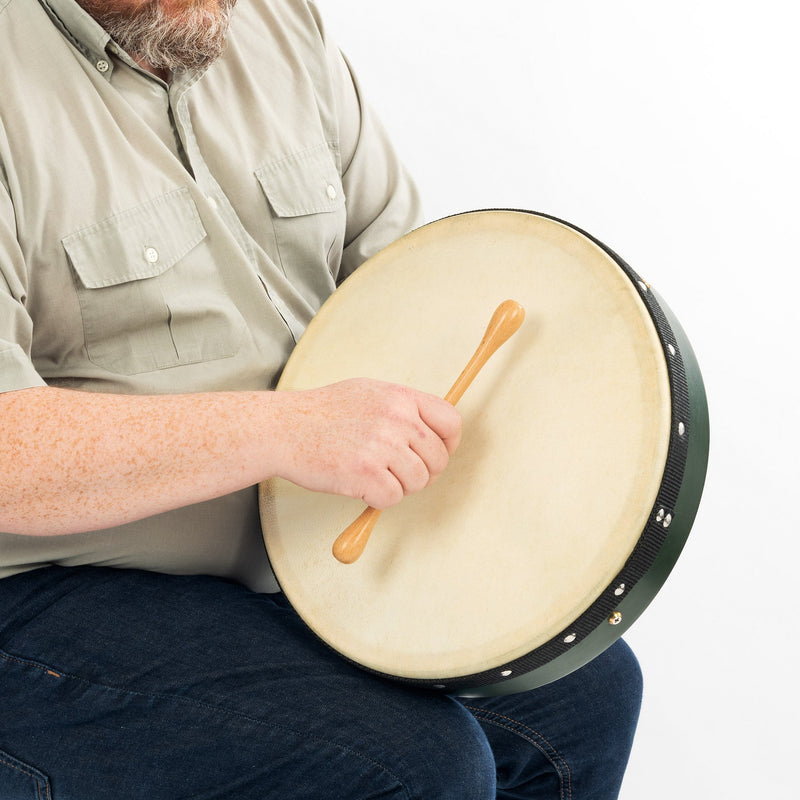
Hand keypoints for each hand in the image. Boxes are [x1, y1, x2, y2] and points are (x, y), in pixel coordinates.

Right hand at [272, 378, 461, 507]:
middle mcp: (397, 419)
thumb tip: (433, 430)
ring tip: (373, 474)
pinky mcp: (365, 473)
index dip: (449, 443)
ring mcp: (382, 446)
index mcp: (401, 397)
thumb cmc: (322, 412)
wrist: (284, 428)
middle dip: (423, 472)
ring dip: (399, 486)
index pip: (451, 421)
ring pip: (418, 482)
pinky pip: (393, 498)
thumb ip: (402, 408)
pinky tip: (360, 484)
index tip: (437, 453)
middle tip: (398, 473)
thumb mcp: (369, 393)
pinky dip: (378, 499)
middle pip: (439, 459)